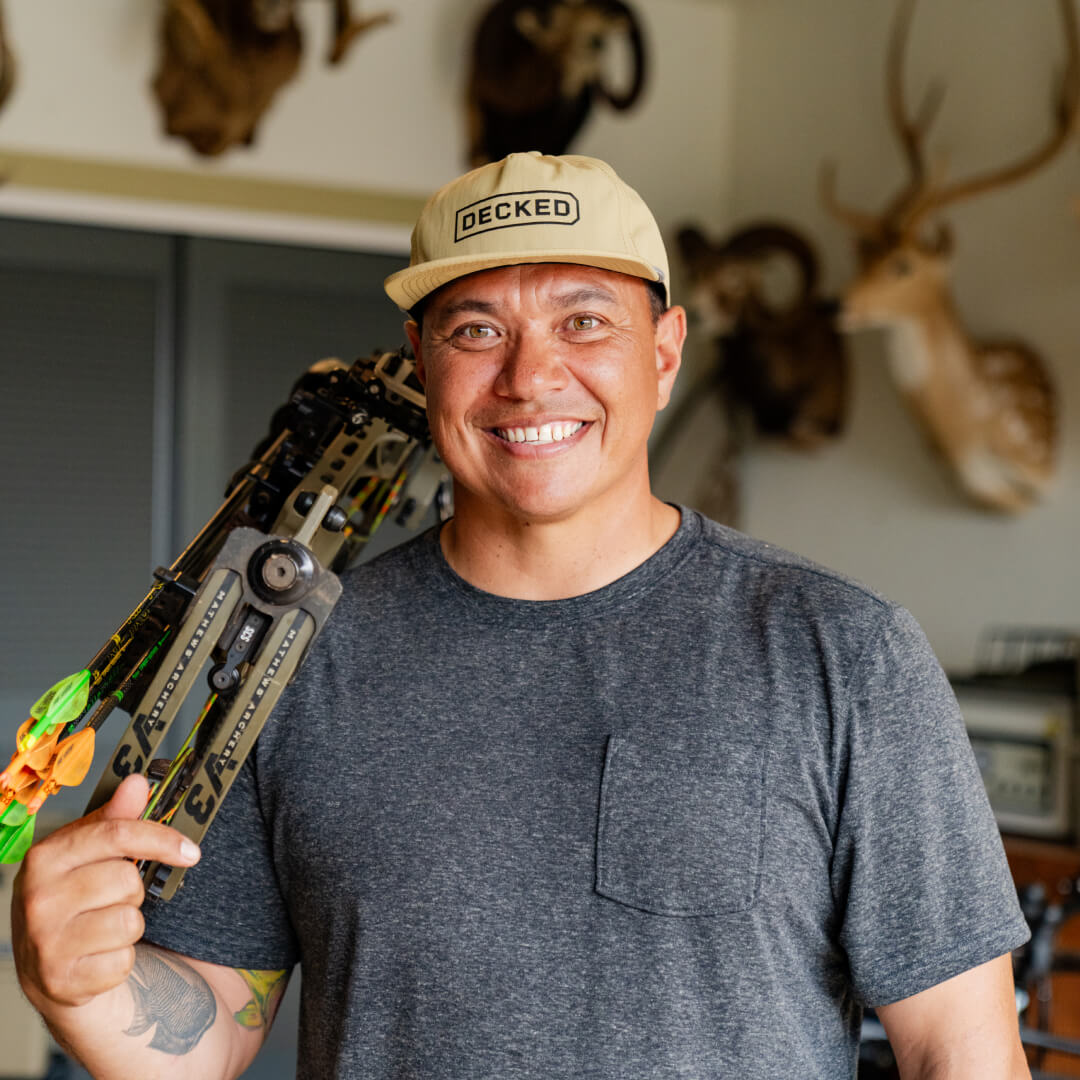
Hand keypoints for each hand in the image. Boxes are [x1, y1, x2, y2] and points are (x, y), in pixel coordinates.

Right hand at [11, 774, 200, 1009]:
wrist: (48, 969)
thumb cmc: (77, 898)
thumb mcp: (89, 854)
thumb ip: (115, 819)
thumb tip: (137, 781)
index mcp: (45, 857)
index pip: (116, 835)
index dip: (160, 840)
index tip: (191, 851)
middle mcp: (37, 898)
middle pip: (127, 880)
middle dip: (132, 891)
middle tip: (112, 899)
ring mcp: (45, 942)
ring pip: (129, 921)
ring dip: (129, 925)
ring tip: (103, 927)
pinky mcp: (60, 979)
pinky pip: (122, 960)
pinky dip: (120, 959)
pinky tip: (98, 956)